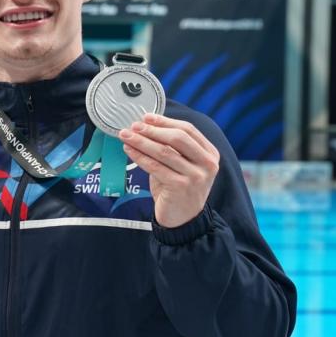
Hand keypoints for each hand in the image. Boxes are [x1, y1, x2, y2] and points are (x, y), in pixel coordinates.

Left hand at [118, 113, 219, 227]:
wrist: (183, 219)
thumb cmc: (178, 188)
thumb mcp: (181, 165)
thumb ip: (171, 147)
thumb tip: (145, 125)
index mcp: (210, 153)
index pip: (188, 129)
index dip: (165, 121)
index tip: (146, 117)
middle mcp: (207, 164)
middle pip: (178, 137)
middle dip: (152, 130)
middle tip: (133, 126)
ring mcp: (196, 176)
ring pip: (164, 152)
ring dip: (142, 142)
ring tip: (125, 136)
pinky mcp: (181, 187)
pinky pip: (156, 167)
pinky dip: (140, 157)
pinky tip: (129, 151)